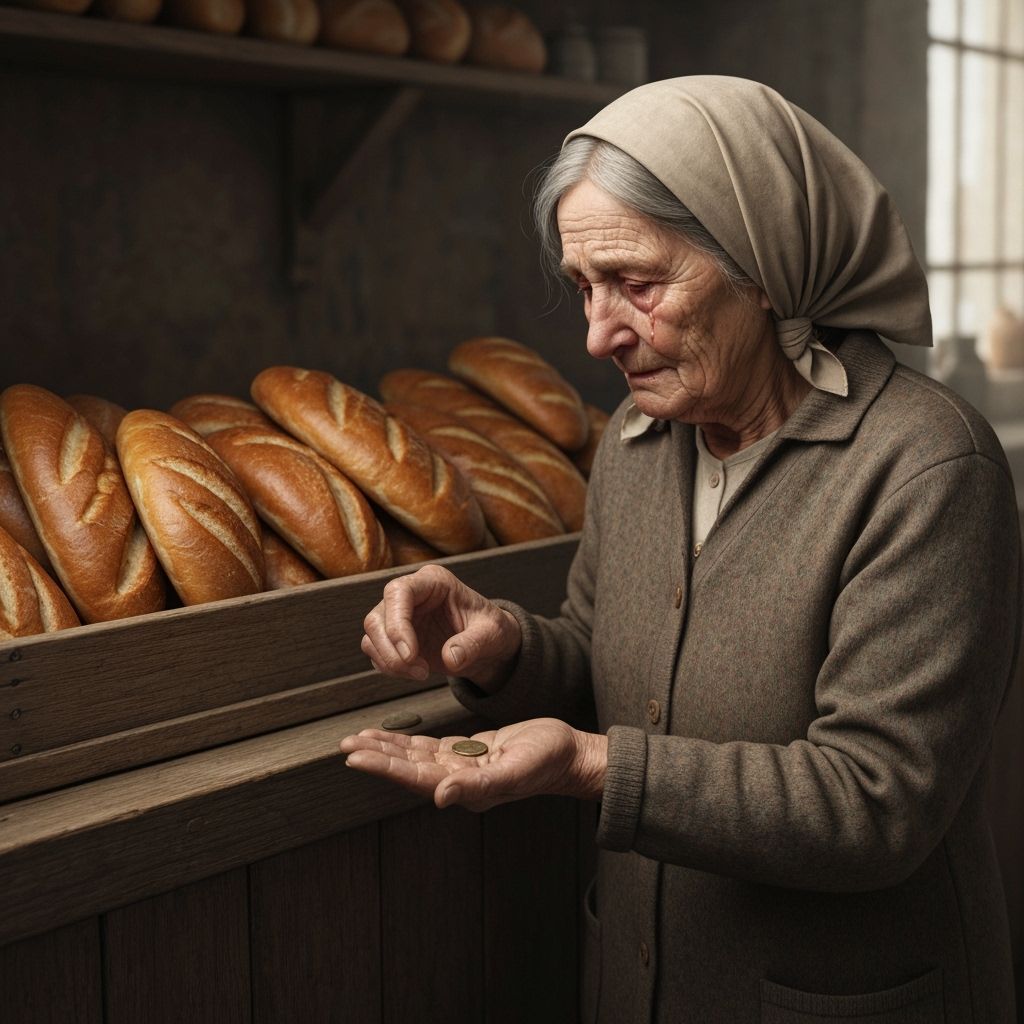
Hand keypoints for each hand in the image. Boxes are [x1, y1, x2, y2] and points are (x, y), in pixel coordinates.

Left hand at [339, 717, 607, 811]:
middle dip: (377, 757)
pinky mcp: (470, 753)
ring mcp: (463, 767)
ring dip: (387, 748)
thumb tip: (441, 795)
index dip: (385, 767)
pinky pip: (431, 747)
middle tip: (345, 745)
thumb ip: (478, 786)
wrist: (570, 754)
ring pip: (416, 757)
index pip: (416, 777)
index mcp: (467, 788)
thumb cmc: (549, 762)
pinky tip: (392, 737)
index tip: (355, 757)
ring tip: (358, 740)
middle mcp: (459, 781)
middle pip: (409, 768)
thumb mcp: (515, 770)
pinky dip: (408, 742)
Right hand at [361, 564, 521, 689]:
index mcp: (432, 581)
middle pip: (377, 617)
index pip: (398, 592)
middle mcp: (410, 595)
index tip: (410, 654)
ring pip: (372, 635)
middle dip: (391, 650)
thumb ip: (473, 644)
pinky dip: (391, 668)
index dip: (397, 623)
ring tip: (422, 673)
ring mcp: (399, 616)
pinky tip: (416, 672)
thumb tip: (450, 658)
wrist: (488, 645)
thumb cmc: (490, 629)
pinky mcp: (394, 637)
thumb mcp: (492, 634)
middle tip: (420, 671)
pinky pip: (376, 652)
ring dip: (390, 661)